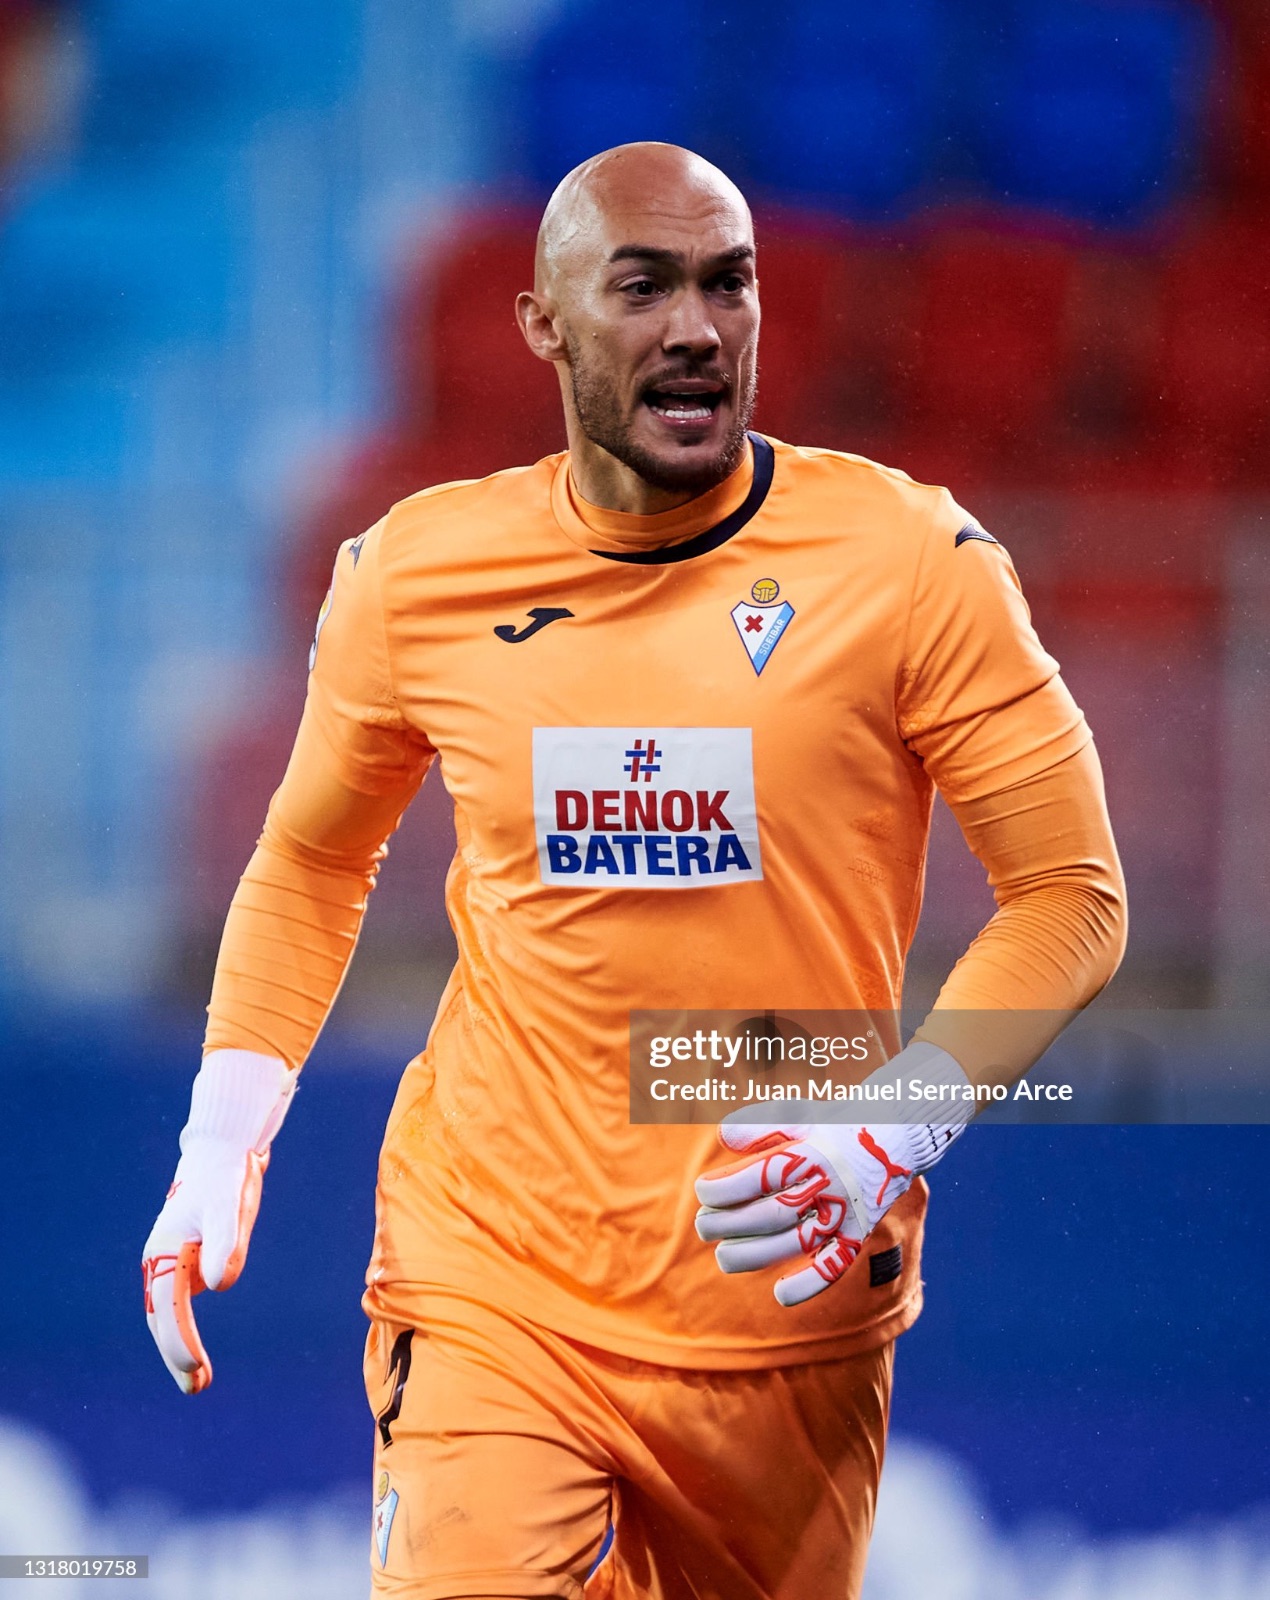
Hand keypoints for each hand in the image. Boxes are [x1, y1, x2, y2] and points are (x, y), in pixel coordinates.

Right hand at [142, 1051, 294, 1392]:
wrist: (223, 1151)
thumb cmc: (225, 1179)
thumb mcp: (230, 1208)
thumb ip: (226, 1245)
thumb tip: (218, 1286)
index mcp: (165, 1250)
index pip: (168, 1306)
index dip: (179, 1339)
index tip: (194, 1366)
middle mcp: (161, 1260)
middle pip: (161, 1318)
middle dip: (176, 1354)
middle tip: (196, 1388)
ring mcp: (170, 1261)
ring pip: (166, 1315)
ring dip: (177, 1347)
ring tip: (198, 1380)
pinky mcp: (184, 1260)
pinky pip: (176, 1304)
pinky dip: (182, 1330)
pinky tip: (194, 1353)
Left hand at [694, 1041, 972, 1305]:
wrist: (898, 1135)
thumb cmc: (839, 1124)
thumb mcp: (802, 1115)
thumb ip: (762, 1124)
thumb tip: (723, 1135)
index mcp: (812, 1153)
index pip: (761, 1176)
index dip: (726, 1187)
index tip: (703, 1190)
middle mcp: (829, 1185)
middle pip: (771, 1214)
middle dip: (729, 1224)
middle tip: (702, 1225)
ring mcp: (845, 1213)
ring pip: (795, 1243)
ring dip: (754, 1255)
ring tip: (723, 1258)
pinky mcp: (858, 1233)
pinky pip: (835, 1264)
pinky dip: (810, 1284)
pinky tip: (780, 1295)